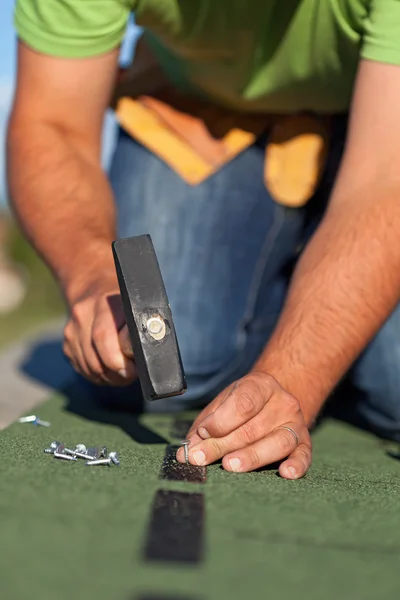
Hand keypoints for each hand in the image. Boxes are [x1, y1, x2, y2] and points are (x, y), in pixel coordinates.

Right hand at [63, 276, 135, 384]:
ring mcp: (71, 331)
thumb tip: (148, 352)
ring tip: (123, 372)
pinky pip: (83, 370)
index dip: (120, 362)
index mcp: (104, 304)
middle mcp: (83, 315)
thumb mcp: (138, 305)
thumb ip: (143, 325)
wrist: (93, 285)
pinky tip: (110, 368)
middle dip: (117, 375)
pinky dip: (99, 375)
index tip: (135, 369)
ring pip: (90, 370)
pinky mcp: (67, 345)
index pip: (104, 338)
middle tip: (132, 374)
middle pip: (97, 360)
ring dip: (109, 377)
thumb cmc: (125, 300)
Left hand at [177, 372, 311, 478]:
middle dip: (223, 445)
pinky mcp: (305, 443)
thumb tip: (187, 453)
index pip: (243, 403)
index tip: (203, 433)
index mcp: (261, 385)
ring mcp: (296, 423)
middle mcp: (282, 402)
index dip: (221, 421)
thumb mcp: (223, 406)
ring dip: (252, 456)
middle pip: (253, 428)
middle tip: (201, 459)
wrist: (275, 401)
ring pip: (277, 442)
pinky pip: (304, 455)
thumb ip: (205, 427)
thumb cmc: (244, 405)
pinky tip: (285, 473)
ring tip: (230, 465)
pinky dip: (297, 465)